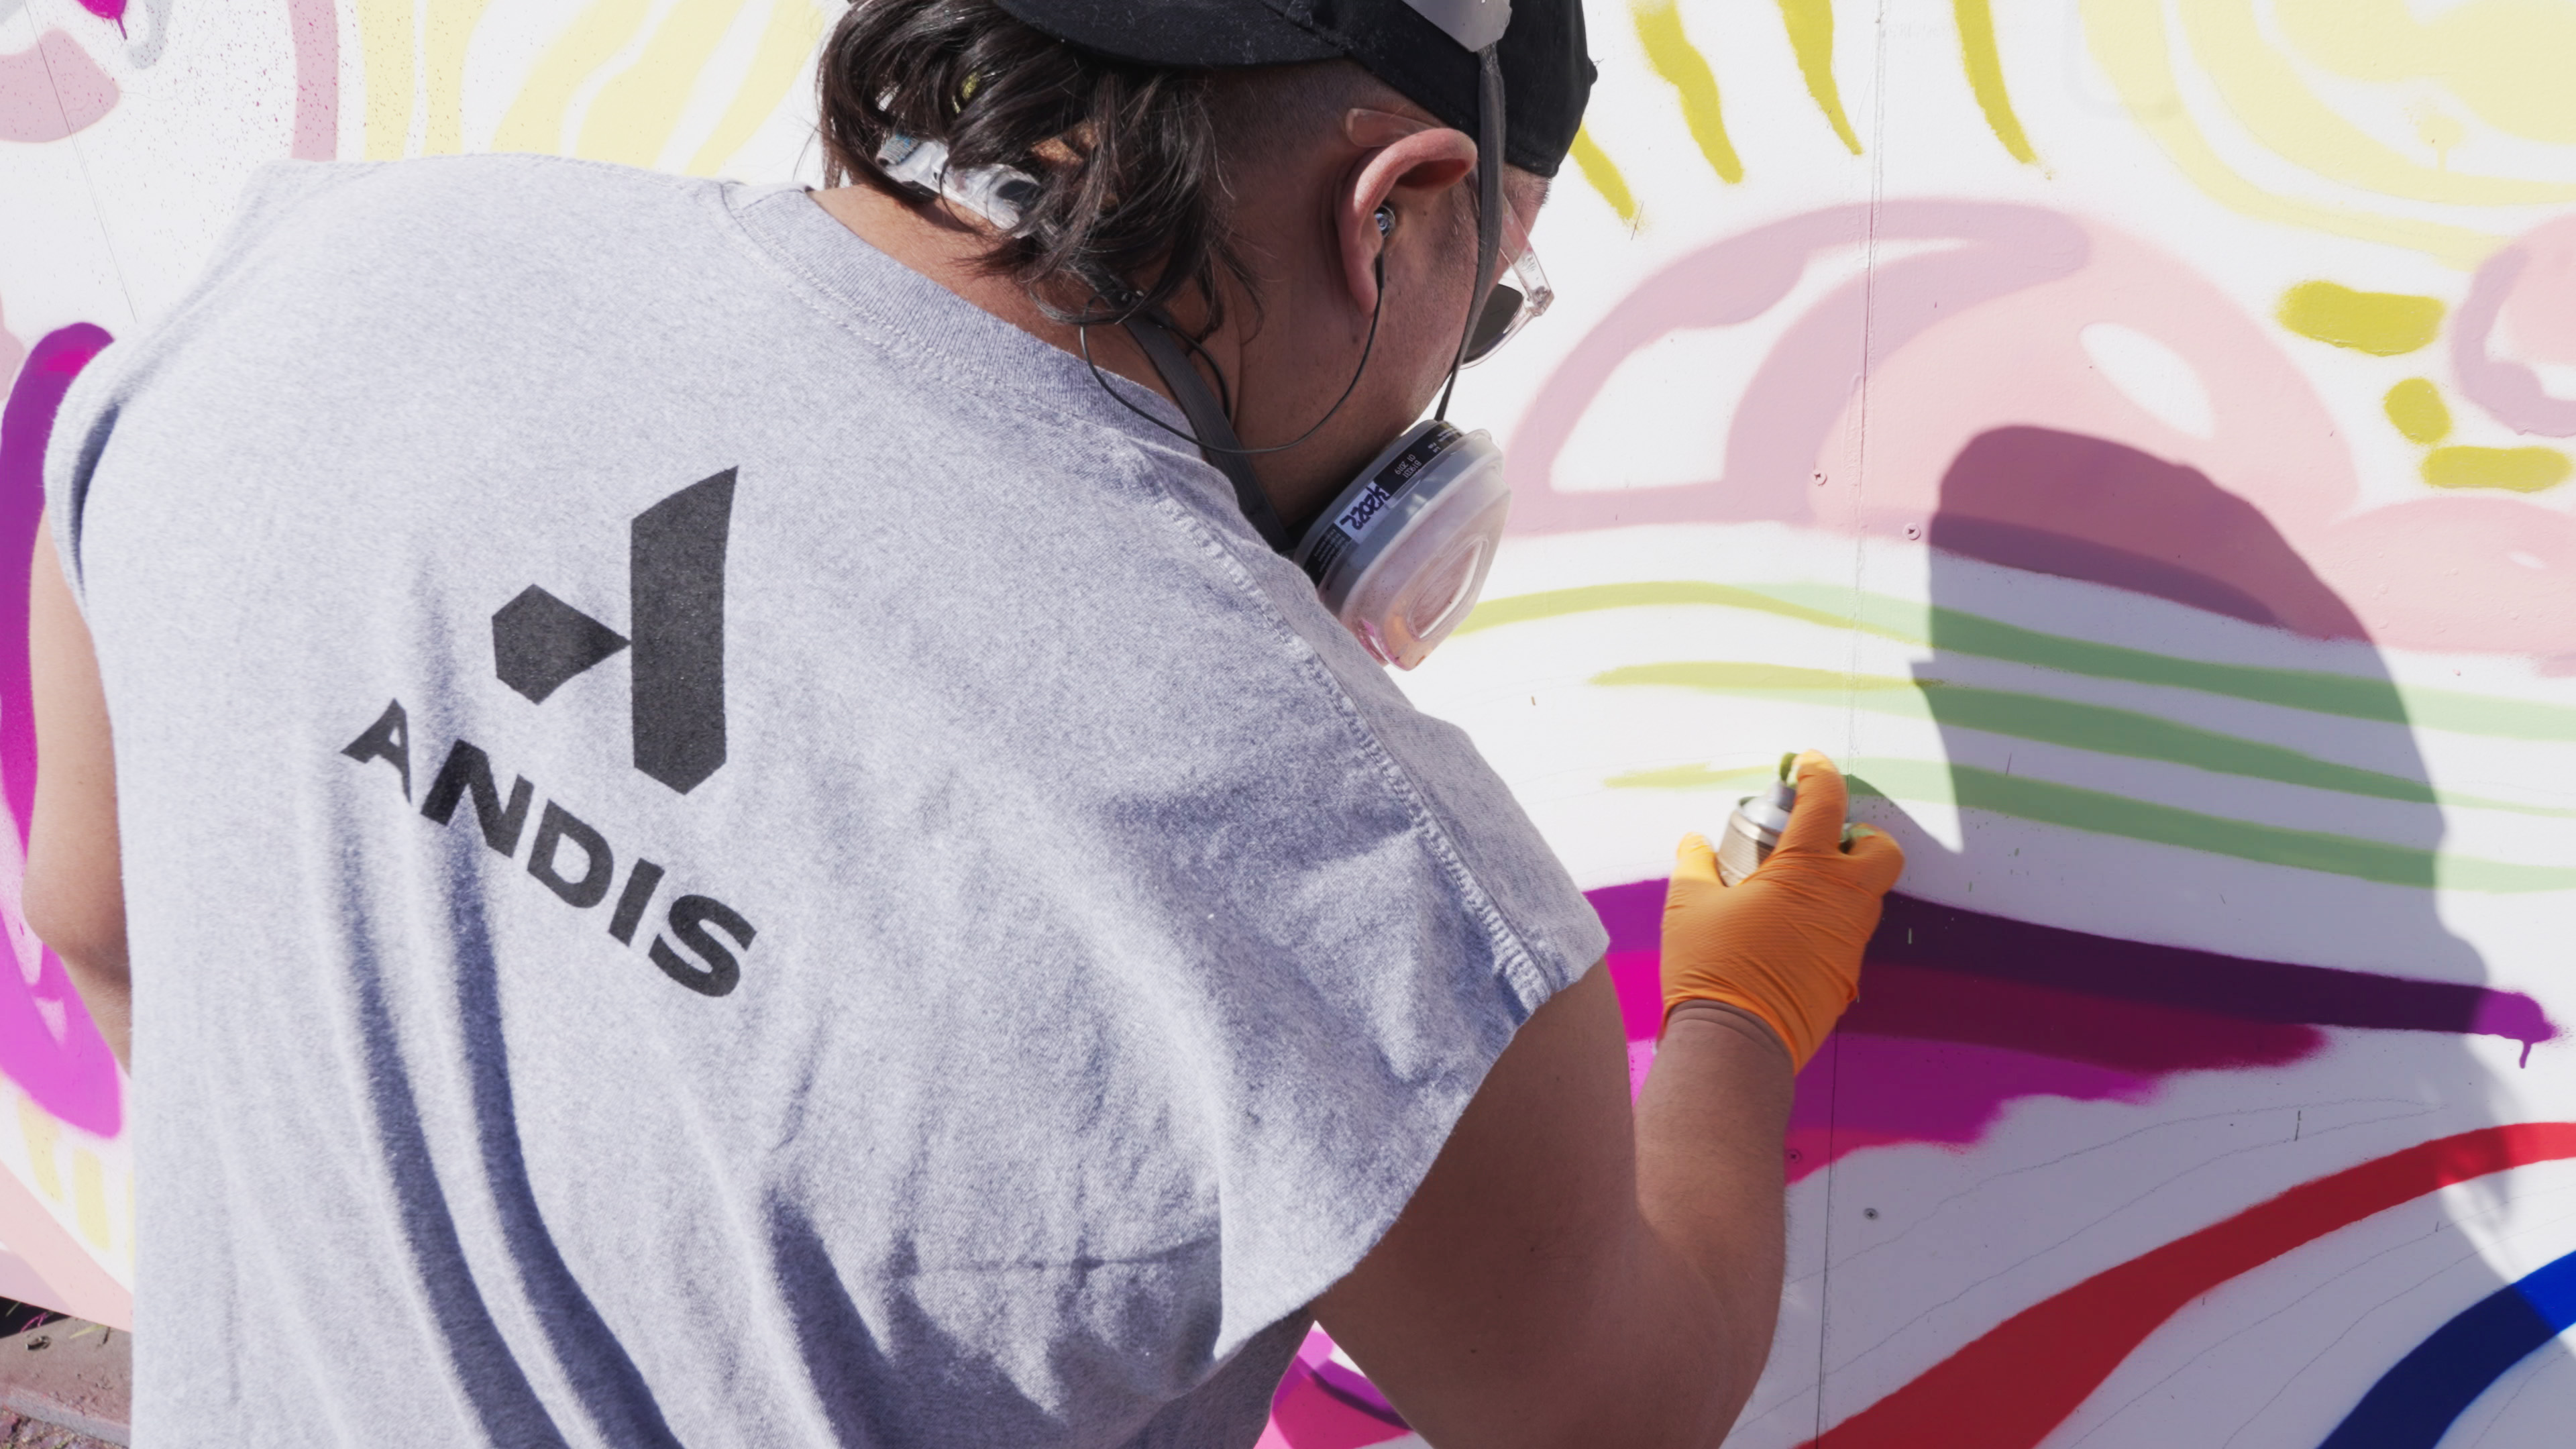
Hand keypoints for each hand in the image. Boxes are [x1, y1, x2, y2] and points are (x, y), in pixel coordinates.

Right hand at [1661, 751, 1905, 1069]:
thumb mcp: (1689, 906)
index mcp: (1807, 871)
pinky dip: (1825, 925)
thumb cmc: (1711, 967)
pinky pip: (1846, 937)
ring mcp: (1850, 943)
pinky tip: (1785, 936)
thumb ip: (1695, 865)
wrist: (1735, 1044)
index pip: (1826, 803)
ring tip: (1790, 892)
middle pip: (1881, 851)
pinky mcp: (1844, 977)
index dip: (1819, 774)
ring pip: (1865, 898)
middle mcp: (1842, 902)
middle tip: (1819, 842)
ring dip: (1839, 884)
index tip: (1808, 764)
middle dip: (1860, 837)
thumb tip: (1693, 843)